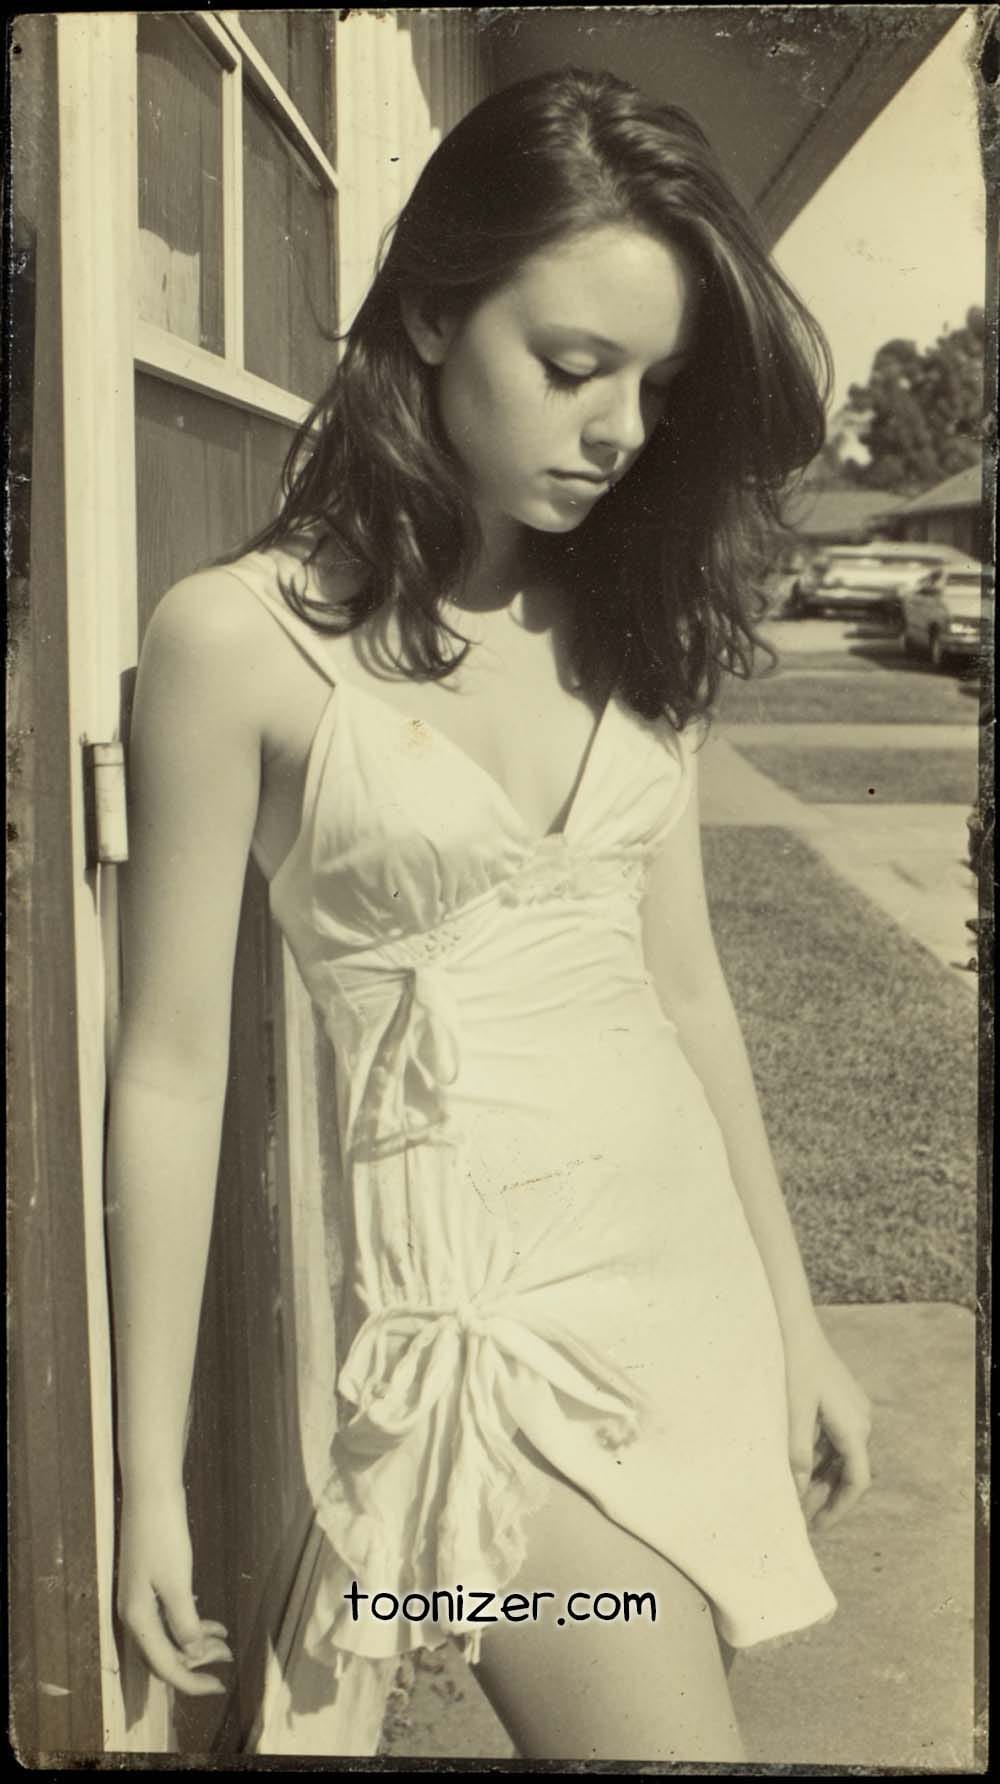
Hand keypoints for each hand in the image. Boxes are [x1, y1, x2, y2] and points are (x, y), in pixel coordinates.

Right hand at [117, 1484, 232, 1696]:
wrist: (150, 1492)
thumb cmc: (164, 1535)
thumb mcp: (177, 1582)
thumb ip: (184, 1622)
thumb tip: (191, 1653)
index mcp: (137, 1618)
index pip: (164, 1665)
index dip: (191, 1681)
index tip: (220, 1687)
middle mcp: (133, 1613)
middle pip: (164, 1654)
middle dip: (196, 1662)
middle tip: (228, 1657)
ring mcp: (139, 1597)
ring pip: (167, 1635)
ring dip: (195, 1641)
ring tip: (224, 1640)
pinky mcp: (147, 1581)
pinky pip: (168, 1616)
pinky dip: (190, 1621)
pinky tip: (209, 1620)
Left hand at [784, 1325, 873, 1534]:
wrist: (796, 1328)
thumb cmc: (794, 1367)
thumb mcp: (794, 1412)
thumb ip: (798, 1453)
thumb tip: (799, 1492)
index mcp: (854, 1428)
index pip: (857, 1481)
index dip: (839, 1508)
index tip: (819, 1526)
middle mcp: (862, 1422)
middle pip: (851, 1472)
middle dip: (828, 1496)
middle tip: (802, 1517)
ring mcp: (855, 1411)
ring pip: (843, 1457)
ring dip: (823, 1478)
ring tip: (797, 1497)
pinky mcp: (844, 1403)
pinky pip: (837, 1440)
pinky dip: (821, 1458)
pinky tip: (799, 1467)